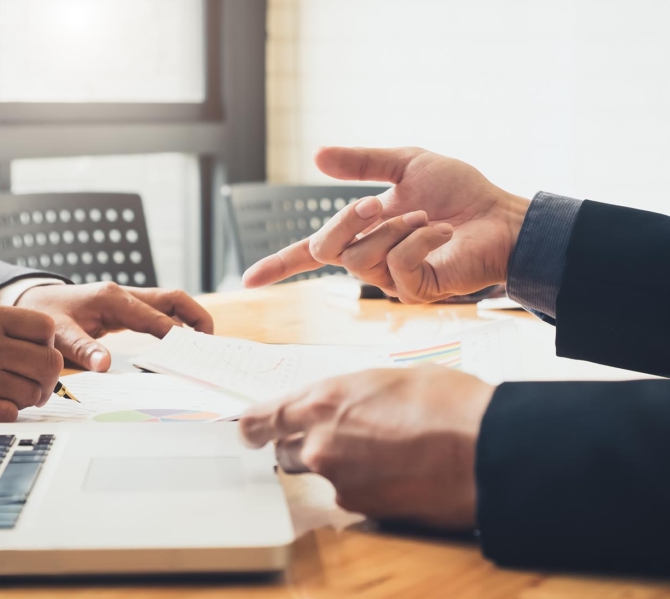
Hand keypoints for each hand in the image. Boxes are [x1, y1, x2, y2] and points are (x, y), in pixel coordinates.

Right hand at [0, 304, 63, 422]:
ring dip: (26, 396)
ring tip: (5, 391)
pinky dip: (6, 412)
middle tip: (36, 381)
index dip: (47, 342)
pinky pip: (12, 414)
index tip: (37, 351)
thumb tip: (49, 351)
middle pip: (50, 363)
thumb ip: (7, 331)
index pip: (46, 328)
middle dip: (48, 376)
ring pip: (34, 392)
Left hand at [15, 282, 213, 370]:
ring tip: (205, 345)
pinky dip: (176, 324)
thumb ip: (83, 350)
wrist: (33, 301)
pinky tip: (183, 343)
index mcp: (113, 299)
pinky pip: (160, 312)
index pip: (155, 317)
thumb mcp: (59, 335)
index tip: (193, 352)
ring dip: (191, 319)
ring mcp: (129, 298)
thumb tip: (105, 366)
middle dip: (197, 318)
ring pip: (171, 303)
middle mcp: (125, 294)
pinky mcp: (128, 308)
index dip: (176, 334)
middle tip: (212, 343)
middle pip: (173, 299)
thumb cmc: (46, 316)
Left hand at [239, 367, 494, 529]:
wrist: (482, 449)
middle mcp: (318, 443)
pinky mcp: (361, 510)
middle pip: (286, 453)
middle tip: (344, 439)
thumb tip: (343, 406)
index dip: (252, 428)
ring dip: (340, 468)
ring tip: (385, 455)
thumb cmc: (445, 402)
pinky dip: (367, 488)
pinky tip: (399, 475)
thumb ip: (350, 396)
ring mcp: (337, 480)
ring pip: (322, 476)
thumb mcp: (388, 378)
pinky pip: (352, 498)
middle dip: (304, 447)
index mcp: (321, 400)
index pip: (260, 419)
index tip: (249, 434)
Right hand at [242, 146, 530, 302]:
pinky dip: (419, 238)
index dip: (278, 267)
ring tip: (425, 218)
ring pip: (361, 256)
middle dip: (346, 220)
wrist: (500, 216)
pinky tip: (440, 233)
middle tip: (376, 203)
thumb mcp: (405, 164)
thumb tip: (317, 156)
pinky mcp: (414, 291)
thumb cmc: (460, 194)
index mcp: (362, 234)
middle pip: (324, 250)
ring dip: (395, 226)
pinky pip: (396, 264)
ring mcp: (391, 281)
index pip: (310, 255)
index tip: (248, 281)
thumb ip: (361, 163)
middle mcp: (369, 261)